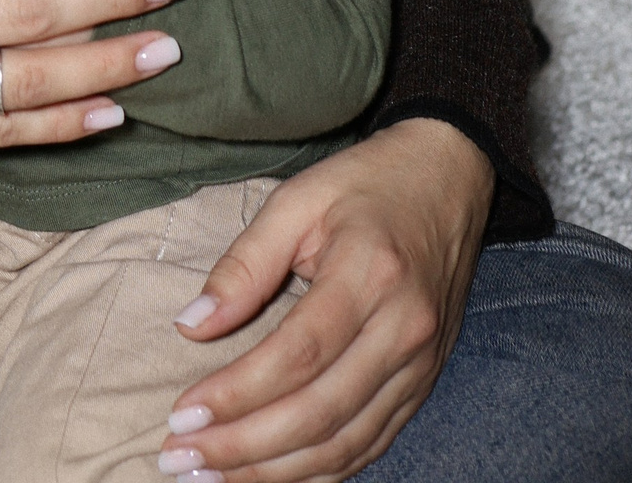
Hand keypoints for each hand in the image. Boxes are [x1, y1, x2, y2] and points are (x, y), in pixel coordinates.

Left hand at [163, 119, 494, 481]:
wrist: (450, 179)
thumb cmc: (367, 183)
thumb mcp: (298, 199)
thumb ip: (245, 263)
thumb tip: (192, 324)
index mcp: (371, 273)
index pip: (297, 354)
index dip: (236, 393)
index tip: (182, 416)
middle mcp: (404, 328)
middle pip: (319, 412)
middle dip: (244, 447)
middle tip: (181, 458)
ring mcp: (420, 363)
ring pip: (343, 443)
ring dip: (274, 472)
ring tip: (212, 477)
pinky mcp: (424, 383)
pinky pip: (369, 445)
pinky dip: (318, 471)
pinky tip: (270, 474)